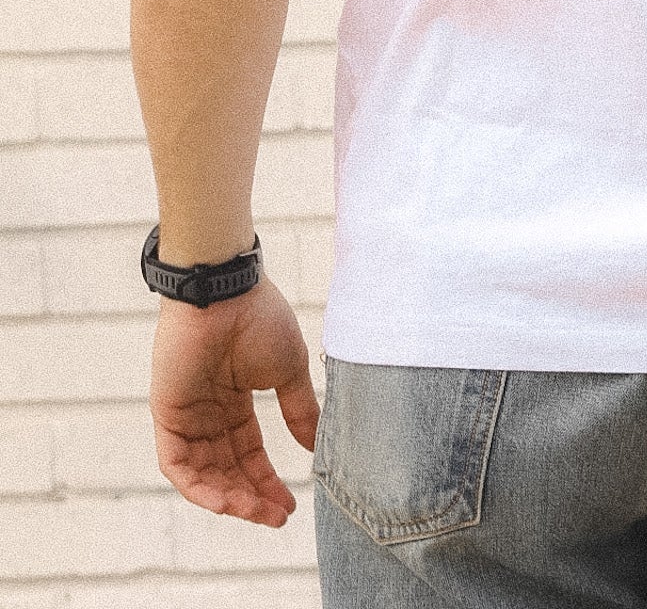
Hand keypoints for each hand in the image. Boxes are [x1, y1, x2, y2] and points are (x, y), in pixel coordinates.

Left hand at [148, 273, 319, 526]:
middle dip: (252, 497)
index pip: (250, 453)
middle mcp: (209, 413)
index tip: (290, 506)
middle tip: (276, 517)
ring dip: (229, 498)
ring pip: (204, 474)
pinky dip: (199, 488)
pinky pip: (177, 465)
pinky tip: (226, 501)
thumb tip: (316, 446)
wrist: (226, 292)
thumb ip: (299, 410)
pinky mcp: (166, 415)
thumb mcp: (288, 371)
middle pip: (228, 469)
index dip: (268, 481)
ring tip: (255, 513)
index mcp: (236, 400)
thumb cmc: (260, 319)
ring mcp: (186, 415)